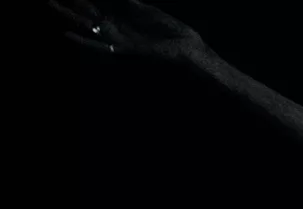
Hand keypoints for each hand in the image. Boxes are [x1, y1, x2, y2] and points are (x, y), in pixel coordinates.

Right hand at [49, 0, 206, 63]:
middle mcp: (121, 32)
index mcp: (127, 22)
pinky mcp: (126, 50)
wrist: (192, 52)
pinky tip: (66, 34)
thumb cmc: (179, 36)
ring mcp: (121, 41)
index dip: (87, 1)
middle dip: (71, 8)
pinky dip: (83, 41)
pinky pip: (101, 46)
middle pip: (89, 17)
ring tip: (52, 5)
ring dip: (70, 17)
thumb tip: (128, 0)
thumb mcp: (156, 15)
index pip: (101, 9)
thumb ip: (141, 8)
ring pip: (89, 28)